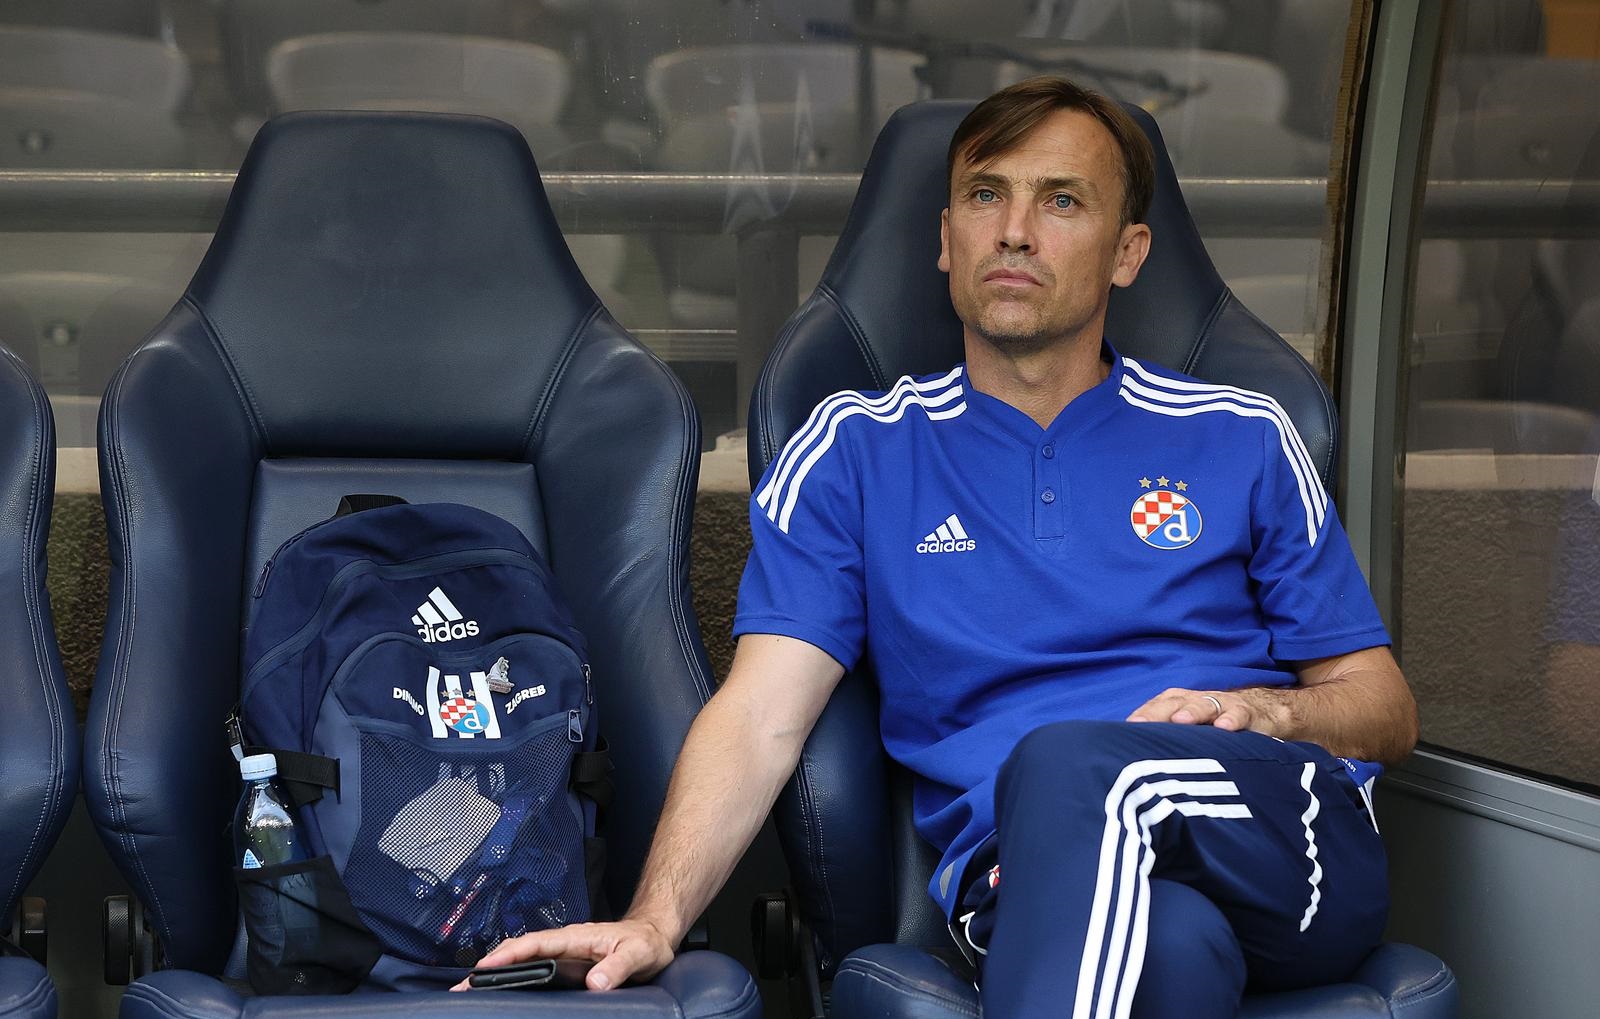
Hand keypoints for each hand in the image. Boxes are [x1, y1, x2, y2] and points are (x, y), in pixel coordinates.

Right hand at [450, 917, 675, 991]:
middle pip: (520, 950)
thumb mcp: (638, 955)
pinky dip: (514, 974)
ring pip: (524, 958)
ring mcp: (563, 952)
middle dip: (490, 965)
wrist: (653, 936)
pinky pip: (534, 966)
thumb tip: (594, 983)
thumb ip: (618, 967)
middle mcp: (565, 942)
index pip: (536, 943)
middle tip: (463, 986)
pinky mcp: (566, 963)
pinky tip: (502, 988)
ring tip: (470, 990)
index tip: (485, 967)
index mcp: (576, 937)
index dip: (509, 954)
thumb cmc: (645, 942)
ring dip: (498, 970)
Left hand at [1127, 687, 1264, 732]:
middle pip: (1174, 703)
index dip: (1141, 717)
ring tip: (1180, 720)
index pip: (1155, 707)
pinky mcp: (1247, 713)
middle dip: (1157, 713)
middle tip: (1141, 725)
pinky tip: (1224, 729)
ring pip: (1204, 705)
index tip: (1125, 730)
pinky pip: (1238, 714)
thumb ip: (1169, 741)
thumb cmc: (1216, 726)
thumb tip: (1138, 762)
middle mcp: (1197, 701)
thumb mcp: (1192, 731)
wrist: (1264, 712)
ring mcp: (1222, 705)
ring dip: (1192, 711)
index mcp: (1179, 703)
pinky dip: (1231, 720)